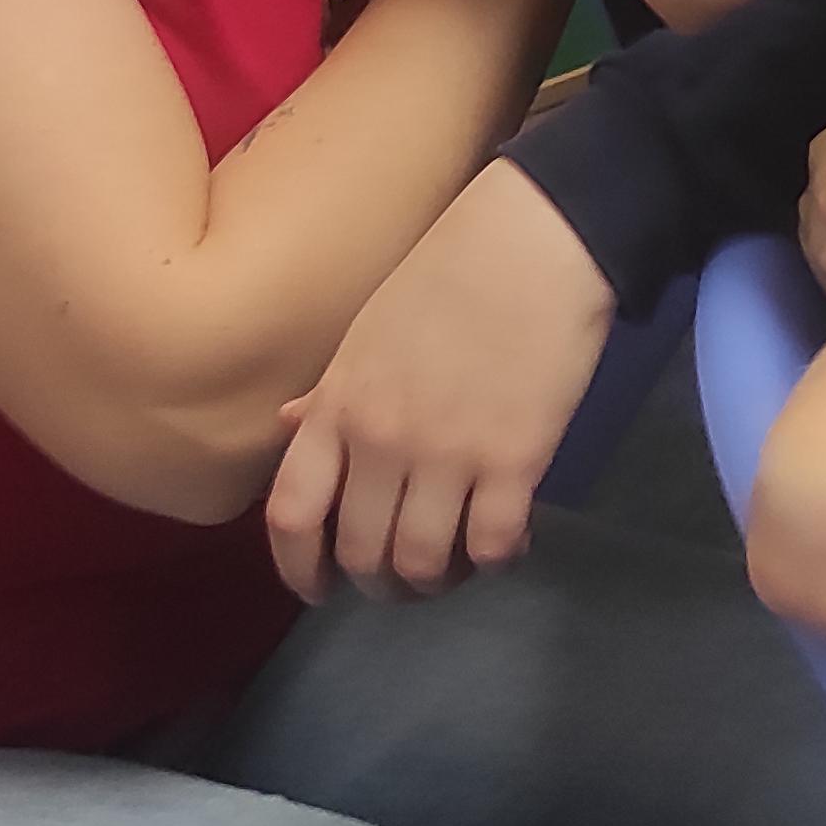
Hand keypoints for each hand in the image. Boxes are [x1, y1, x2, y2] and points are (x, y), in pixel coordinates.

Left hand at [266, 162, 612, 604]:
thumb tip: (290, 429)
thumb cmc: (449, 273)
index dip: (298, 570)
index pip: (289, 515)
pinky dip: (498, 560)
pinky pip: (494, 547)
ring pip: (424, 565)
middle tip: (409, 578)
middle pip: (361, 554)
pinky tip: (510, 539)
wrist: (536, 237)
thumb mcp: (369, 331)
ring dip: (440, 582)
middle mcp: (381, 439)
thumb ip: (332, 392)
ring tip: (459, 565)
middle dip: (382, 585)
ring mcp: (448, 453)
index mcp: (339, 404)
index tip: (321, 588)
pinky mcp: (516, 460)